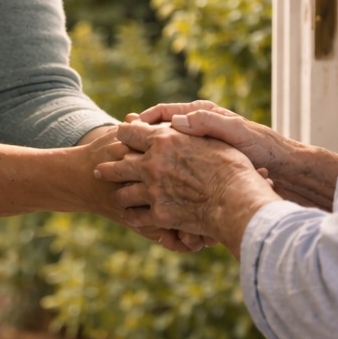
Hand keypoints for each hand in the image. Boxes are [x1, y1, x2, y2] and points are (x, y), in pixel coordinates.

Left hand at [96, 120, 279, 256]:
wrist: (236, 200)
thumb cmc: (232, 166)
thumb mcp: (210, 138)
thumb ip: (190, 129)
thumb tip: (177, 121)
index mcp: (165, 140)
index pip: (131, 132)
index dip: (124, 132)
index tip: (120, 134)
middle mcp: (153, 164)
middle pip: (118, 163)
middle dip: (109, 166)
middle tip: (101, 169)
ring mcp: (153, 191)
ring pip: (123, 193)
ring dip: (120, 193)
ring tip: (118, 196)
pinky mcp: (158, 215)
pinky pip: (136, 216)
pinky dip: (135, 217)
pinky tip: (134, 217)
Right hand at [131, 101, 284, 177]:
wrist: (283, 168)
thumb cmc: (263, 146)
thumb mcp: (236, 132)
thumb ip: (208, 123)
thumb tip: (176, 122)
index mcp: (202, 117)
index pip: (164, 113)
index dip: (143, 120)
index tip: (126, 129)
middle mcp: (196, 134)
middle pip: (158, 136)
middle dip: (138, 145)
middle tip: (117, 154)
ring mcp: (197, 154)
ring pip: (164, 158)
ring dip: (147, 167)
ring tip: (126, 178)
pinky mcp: (201, 171)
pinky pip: (177, 175)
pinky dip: (164, 185)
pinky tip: (152, 197)